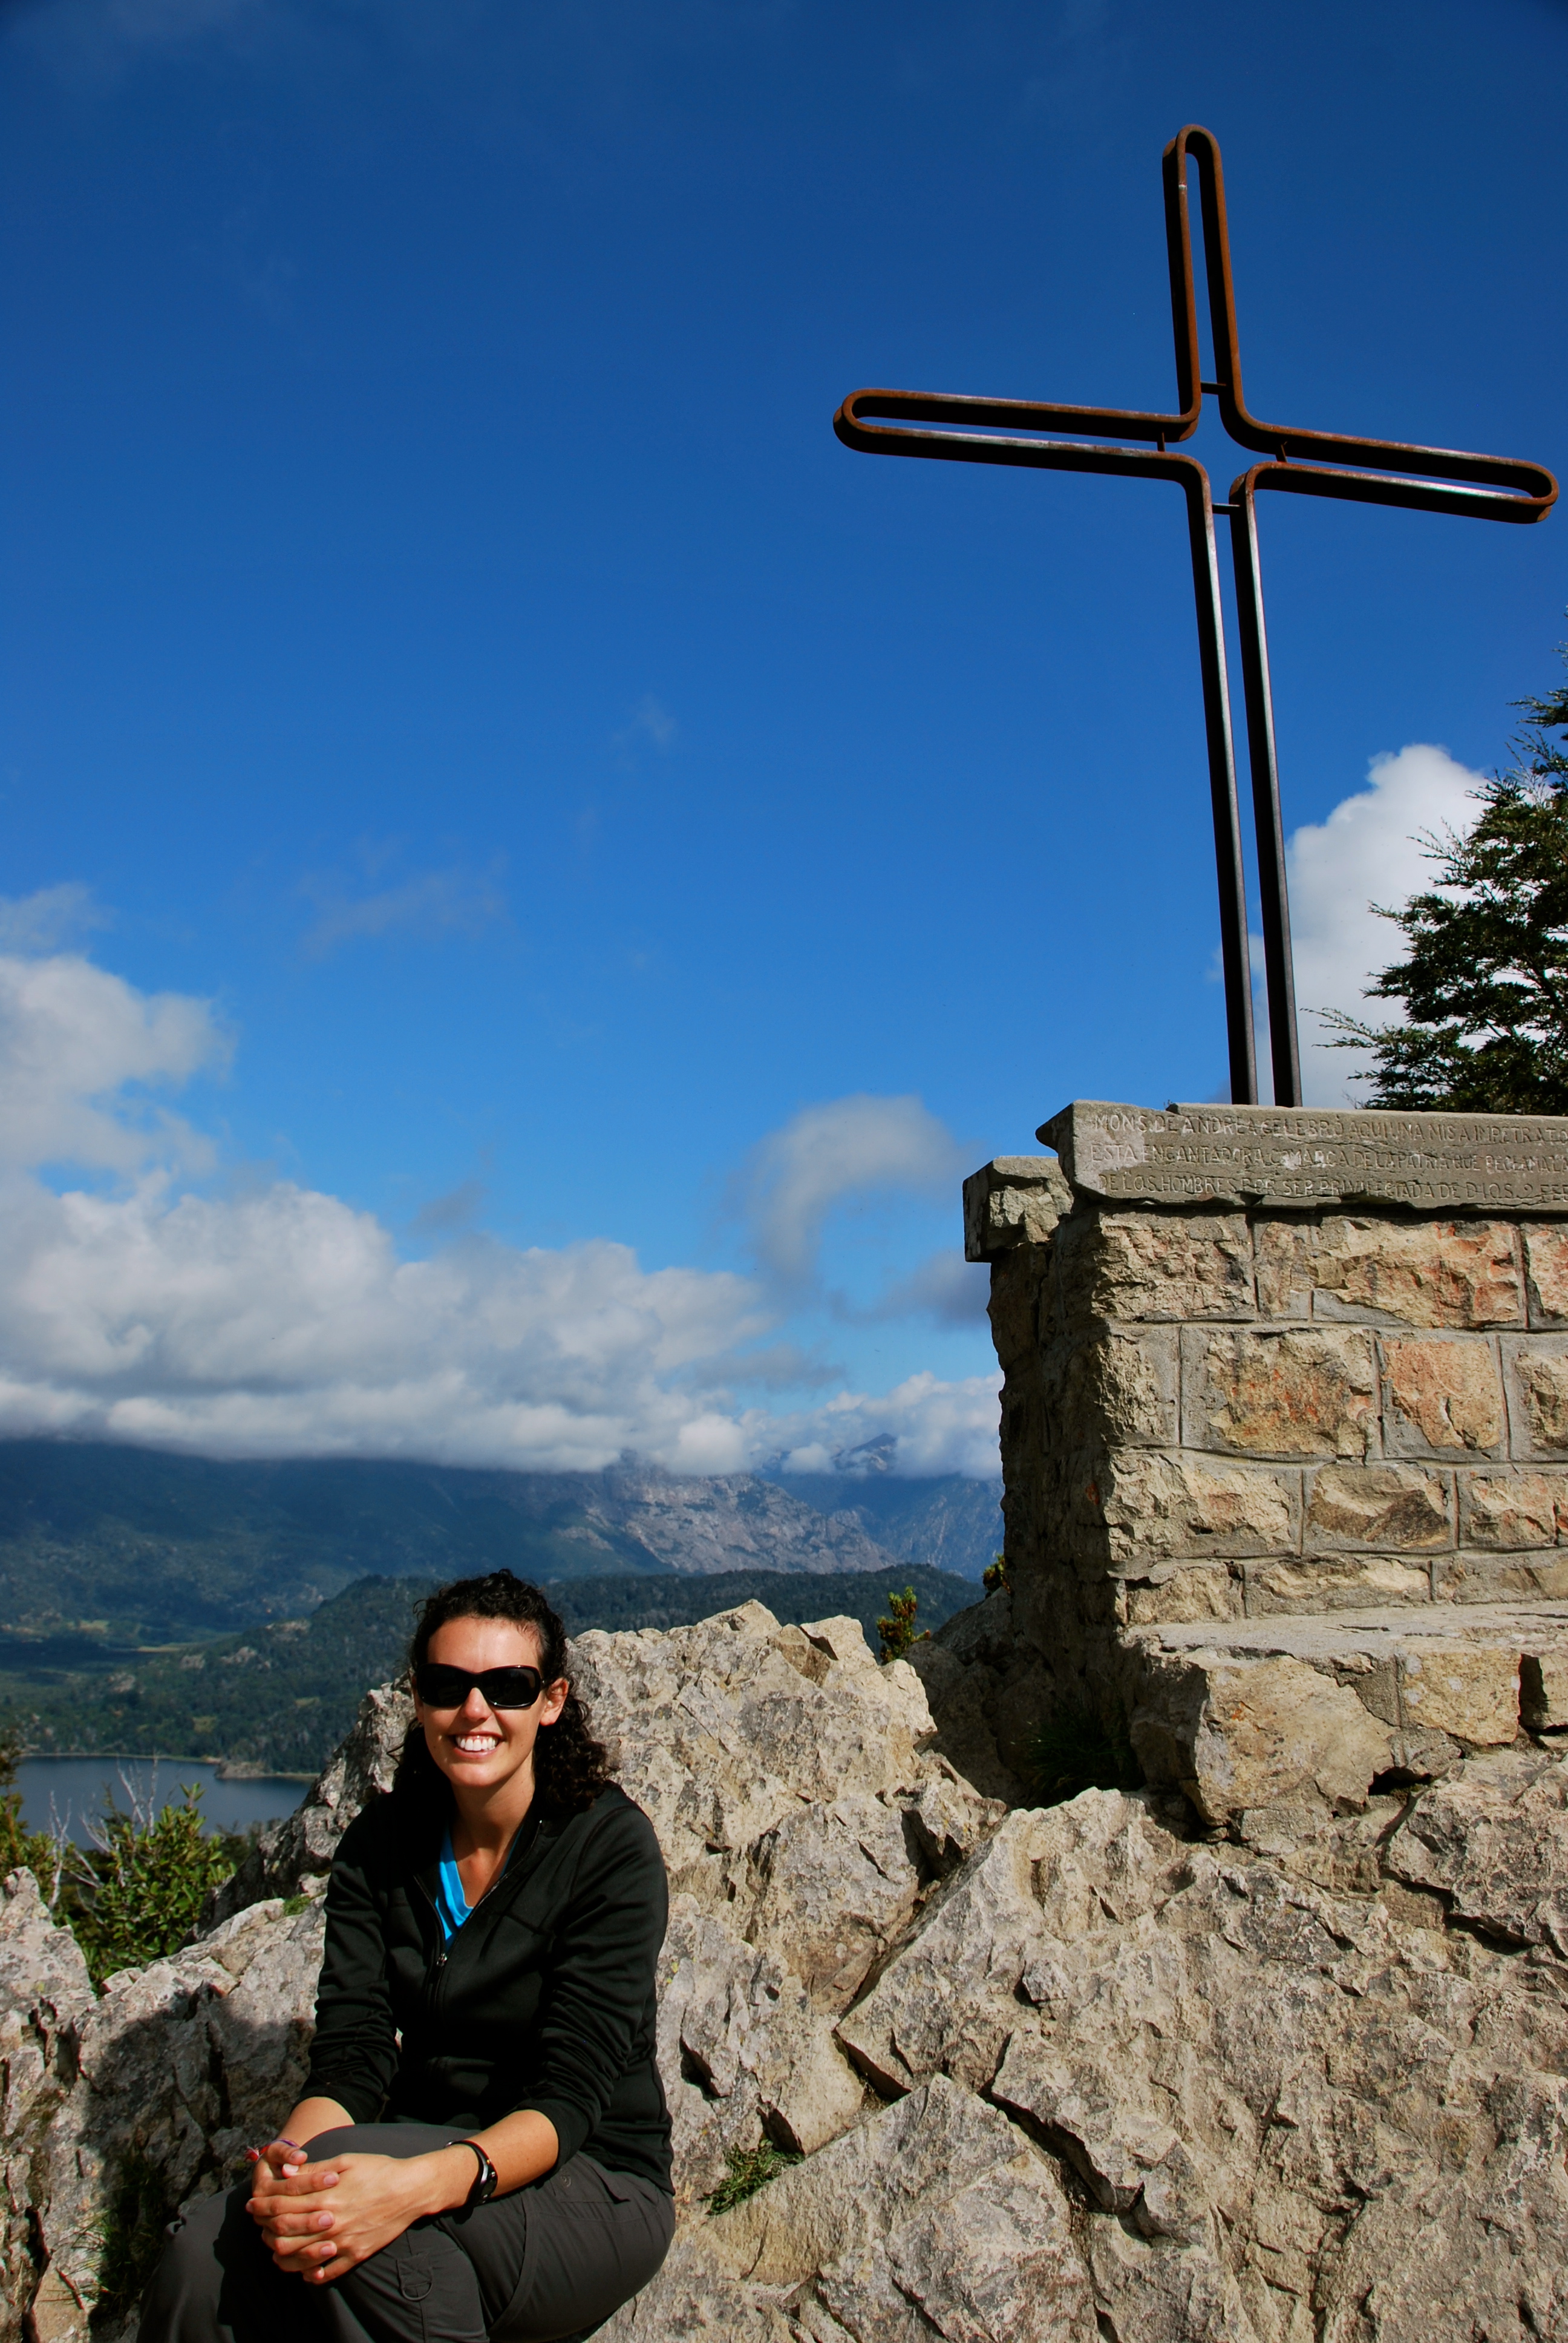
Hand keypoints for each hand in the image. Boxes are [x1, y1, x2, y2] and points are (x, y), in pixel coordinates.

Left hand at [247, 2148, 469, 2285]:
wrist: (409, 2190)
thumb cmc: (377, 2170)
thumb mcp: (345, 2161)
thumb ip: (313, 2170)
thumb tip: (286, 2173)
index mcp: (326, 2196)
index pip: (282, 2206)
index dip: (262, 2205)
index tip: (252, 2204)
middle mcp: (331, 2223)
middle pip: (284, 2234)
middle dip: (265, 2229)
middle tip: (258, 2225)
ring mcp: (342, 2243)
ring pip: (299, 2258)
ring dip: (281, 2254)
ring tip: (274, 2247)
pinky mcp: (354, 2256)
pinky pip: (325, 2274)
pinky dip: (308, 2273)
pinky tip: (302, 2267)